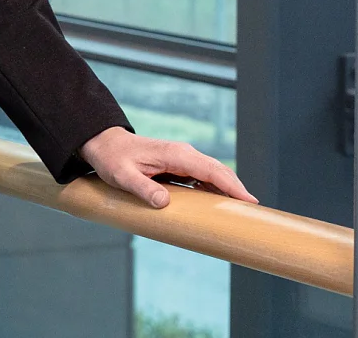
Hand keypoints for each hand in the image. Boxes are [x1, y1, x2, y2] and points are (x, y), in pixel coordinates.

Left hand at [79, 126, 256, 208]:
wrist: (104, 145)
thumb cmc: (113, 159)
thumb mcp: (123, 176)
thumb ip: (143, 189)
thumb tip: (165, 203)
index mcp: (176, 154)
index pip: (212, 170)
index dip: (232, 186)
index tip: (249, 201)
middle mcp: (184, 154)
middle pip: (219, 171)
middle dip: (237, 189)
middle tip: (253, 211)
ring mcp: (182, 158)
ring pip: (213, 174)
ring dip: (227, 190)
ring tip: (242, 212)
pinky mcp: (178, 165)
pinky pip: (202, 177)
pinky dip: (214, 189)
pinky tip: (219, 204)